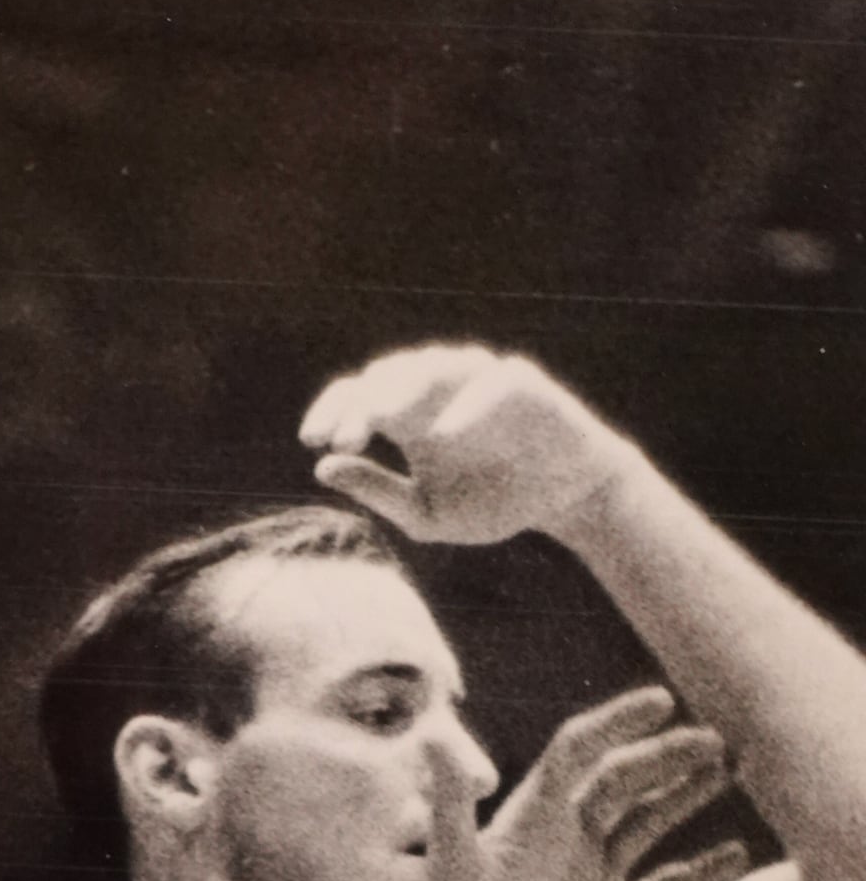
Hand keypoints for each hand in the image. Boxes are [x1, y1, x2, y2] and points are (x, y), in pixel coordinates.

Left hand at [299, 344, 641, 546]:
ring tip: (380, 417)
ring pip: (434, 367)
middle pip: (389, 376)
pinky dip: (466, 406)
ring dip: (404, 390)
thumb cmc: (494, 502)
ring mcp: (480, 381)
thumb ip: (378, 491)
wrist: (567, 500)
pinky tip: (442, 432)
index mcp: (410, 416)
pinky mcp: (523, 385)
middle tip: (342, 436)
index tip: (312, 441)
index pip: (360, 395)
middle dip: (362, 406)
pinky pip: (492, 385)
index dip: (334, 411)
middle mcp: (440, 391)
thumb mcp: (426, 513)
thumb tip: (323, 469)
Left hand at [420, 687, 749, 880]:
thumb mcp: (455, 868)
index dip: (617, 721)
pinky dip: (704, 870)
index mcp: (531, 818)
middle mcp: (564, 841)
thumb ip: (451, 803)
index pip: (579, 750)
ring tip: (732, 771)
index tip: (663, 700)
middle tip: (716, 741)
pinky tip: (738, 854)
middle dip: (667, 756)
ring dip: (687, 794)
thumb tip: (431, 736)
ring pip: (649, 822)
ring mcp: (592, 879)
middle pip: (623, 779)